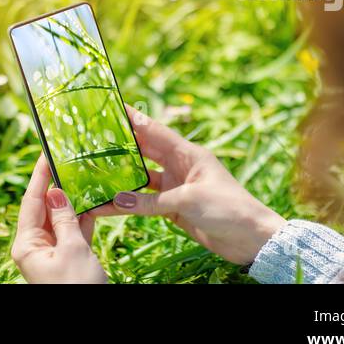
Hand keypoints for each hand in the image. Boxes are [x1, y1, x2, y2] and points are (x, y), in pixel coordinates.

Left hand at [11, 155, 107, 283]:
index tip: (46, 152)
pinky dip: (83, 217)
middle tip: (67, 157)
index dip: (39, 176)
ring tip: (82, 173)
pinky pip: (73, 231)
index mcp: (27, 244)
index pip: (31, 202)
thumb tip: (54, 191)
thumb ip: (65, 219)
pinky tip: (93, 199)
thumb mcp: (73, 250)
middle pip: (44, 208)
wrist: (91, 323)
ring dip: (72, 198)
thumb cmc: (78, 288)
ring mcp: (52, 253)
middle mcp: (35, 247)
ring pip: (61, 218)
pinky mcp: (68, 258)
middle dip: (56, 183)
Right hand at [87, 105, 286, 263]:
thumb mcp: (187, 200)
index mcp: (188, 154)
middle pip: (144, 152)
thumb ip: (150, 201)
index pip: (155, 130)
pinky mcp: (172, 208)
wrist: (250, 238)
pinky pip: (144, 203)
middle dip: (121, 145)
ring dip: (121, 177)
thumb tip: (116, 200)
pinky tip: (109, 205)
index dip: (134, 118)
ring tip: (94, 172)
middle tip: (93, 137)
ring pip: (141, 179)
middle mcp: (179, 167)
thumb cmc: (228, 208)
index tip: (113, 105)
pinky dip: (128, 204)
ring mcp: (175, 188)